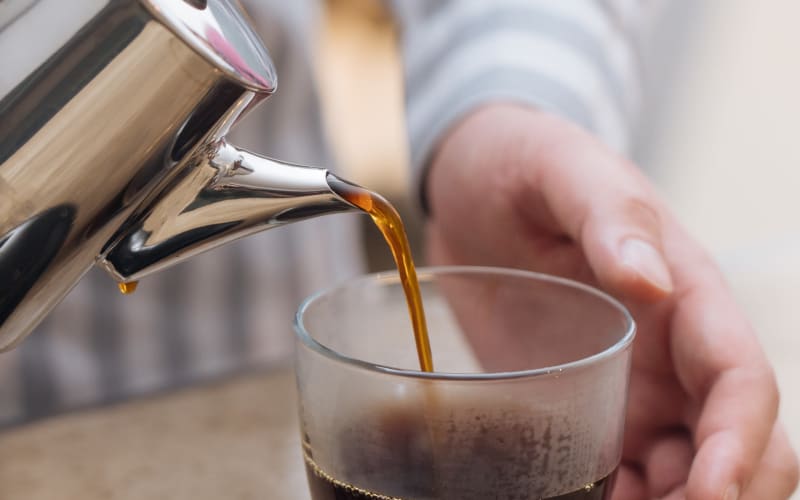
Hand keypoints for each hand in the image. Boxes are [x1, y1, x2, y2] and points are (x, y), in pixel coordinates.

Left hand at [424, 104, 798, 498]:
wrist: (471, 188)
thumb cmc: (524, 163)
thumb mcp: (564, 170)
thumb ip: (610, 216)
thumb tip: (651, 281)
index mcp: (687, 299)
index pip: (742, 383)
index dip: (739, 446)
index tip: (708, 494)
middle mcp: (669, 355)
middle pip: (727, 446)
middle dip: (715, 497)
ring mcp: (626, 388)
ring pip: (678, 474)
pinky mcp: (577, 406)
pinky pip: (614, 473)